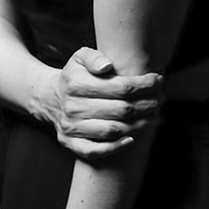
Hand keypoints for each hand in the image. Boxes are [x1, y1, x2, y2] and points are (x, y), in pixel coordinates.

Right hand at [36, 46, 162, 158]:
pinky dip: (115, 148)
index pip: (121, 87)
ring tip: (154, 117)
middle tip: (160, 101)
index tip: (158, 82)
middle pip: (121, 109)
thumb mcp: (80, 57)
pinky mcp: (70, 143)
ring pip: (112, 130)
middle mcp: (73, 107)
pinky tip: (132, 139)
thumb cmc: (74, 76)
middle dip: (147, 105)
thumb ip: (94, 57)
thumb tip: (107, 67)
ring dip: (139, 125)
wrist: (49, 98)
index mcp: (76, 83)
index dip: (144, 85)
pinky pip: (94, 151)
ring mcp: (71, 127)